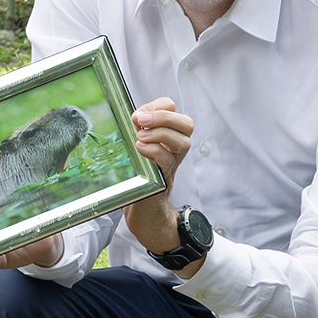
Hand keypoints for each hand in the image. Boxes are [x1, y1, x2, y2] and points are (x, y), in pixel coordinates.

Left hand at [120, 99, 198, 264]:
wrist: (143, 210)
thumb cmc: (138, 176)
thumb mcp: (136, 147)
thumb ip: (135, 130)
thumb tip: (132, 115)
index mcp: (168, 137)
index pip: (174, 110)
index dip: (158, 106)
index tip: (139, 113)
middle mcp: (175, 150)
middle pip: (186, 124)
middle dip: (164, 116)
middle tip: (141, 118)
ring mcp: (172, 164)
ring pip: (183, 141)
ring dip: (160, 133)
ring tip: (140, 136)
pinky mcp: (164, 179)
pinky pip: (167, 161)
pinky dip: (154, 151)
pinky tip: (140, 148)